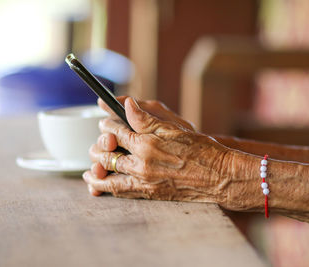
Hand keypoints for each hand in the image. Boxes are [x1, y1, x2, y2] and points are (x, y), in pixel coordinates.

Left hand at [83, 97, 230, 205]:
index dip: (108, 124)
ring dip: (96, 169)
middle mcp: (141, 164)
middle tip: (99, 142)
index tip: (106, 122)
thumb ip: (145, 118)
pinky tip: (99, 184)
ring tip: (89, 169)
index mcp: (146, 143)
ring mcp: (143, 181)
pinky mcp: (148, 194)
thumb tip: (126, 104)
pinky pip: (120, 191)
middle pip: (107, 153)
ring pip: (108, 175)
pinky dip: (105, 187)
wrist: (219, 177)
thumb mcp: (174, 128)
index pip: (116, 130)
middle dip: (99, 145)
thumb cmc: (201, 149)